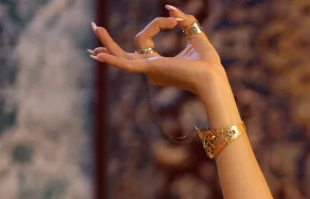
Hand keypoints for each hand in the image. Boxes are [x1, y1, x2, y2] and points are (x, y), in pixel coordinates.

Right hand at [88, 5, 225, 97]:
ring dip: (107, 43)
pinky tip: (99, 54)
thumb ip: (184, 21)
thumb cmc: (208, 63)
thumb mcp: (195, 35)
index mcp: (159, 64)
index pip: (146, 39)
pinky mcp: (152, 68)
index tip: (177, 21)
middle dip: (109, 44)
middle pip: (126, 52)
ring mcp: (150, 70)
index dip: (158, 24)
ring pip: (122, 56)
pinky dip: (113, 59)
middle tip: (96, 28)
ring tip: (95, 28)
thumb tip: (169, 9)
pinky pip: (127, 64)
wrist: (213, 77)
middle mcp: (151, 70)